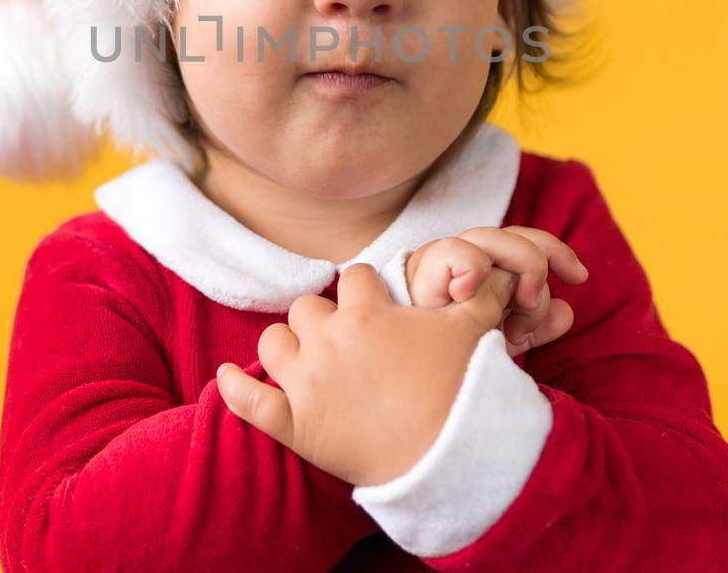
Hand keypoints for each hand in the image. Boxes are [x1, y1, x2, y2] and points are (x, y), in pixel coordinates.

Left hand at [215, 262, 512, 486]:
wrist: (450, 457)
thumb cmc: (463, 390)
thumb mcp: (475, 331)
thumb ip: (483, 293)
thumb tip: (501, 270)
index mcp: (368, 314)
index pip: (353, 279)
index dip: (364, 291)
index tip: (373, 306)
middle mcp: (329, 341)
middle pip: (306, 308)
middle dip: (323, 319)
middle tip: (345, 341)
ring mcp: (307, 384)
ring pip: (272, 343)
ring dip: (286, 347)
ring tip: (305, 360)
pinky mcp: (294, 426)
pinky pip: (249, 401)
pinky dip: (233, 388)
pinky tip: (225, 377)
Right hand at [406, 227, 587, 355]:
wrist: (405, 383)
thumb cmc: (451, 361)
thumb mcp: (501, 344)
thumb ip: (534, 326)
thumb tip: (568, 312)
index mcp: (484, 273)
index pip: (526, 242)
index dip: (557, 251)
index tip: (580, 277)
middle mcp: (463, 262)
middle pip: (509, 234)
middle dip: (535, 262)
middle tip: (533, 303)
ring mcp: (440, 265)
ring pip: (484, 237)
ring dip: (509, 268)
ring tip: (508, 315)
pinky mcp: (419, 276)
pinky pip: (449, 252)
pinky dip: (469, 267)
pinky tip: (470, 295)